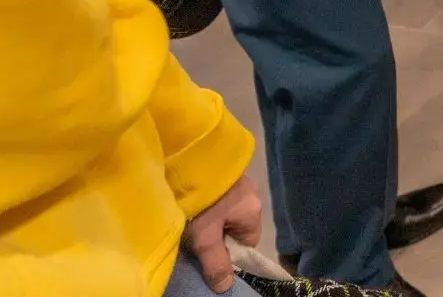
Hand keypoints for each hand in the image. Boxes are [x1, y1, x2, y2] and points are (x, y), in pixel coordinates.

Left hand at [184, 172, 262, 292]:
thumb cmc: (202, 202)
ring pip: (229, 207)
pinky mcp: (227, 169)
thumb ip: (216, 263)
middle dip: (219, 231)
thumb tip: (226, 287)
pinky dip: (210, 198)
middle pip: (238, 224)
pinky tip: (194, 198)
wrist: (189, 158)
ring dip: (213, 213)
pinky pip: (222, 192)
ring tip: (192, 214)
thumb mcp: (205, 238)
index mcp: (253, 211)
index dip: (228, 251)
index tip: (208, 250)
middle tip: (197, 233)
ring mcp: (241, 178)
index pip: (247, 242)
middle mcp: (253, 193)